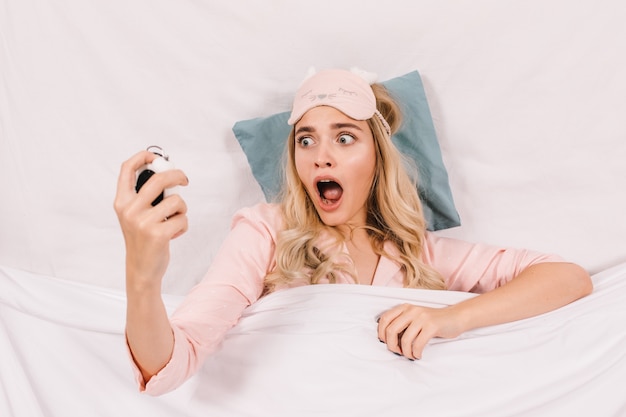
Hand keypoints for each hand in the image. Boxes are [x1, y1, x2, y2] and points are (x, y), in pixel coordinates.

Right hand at [113, 150, 188, 289]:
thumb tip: (167, 174)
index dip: (142, 157)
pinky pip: (182, 218)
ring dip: (182, 210)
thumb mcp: (134, 215)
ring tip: (174, 220)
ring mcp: (143, 222)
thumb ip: (145, 196)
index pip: (126, 169)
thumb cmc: (142, 239)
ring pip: (176, 201)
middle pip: (159, 179)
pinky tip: (174, 234)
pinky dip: (183, 225)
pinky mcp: (158, 234)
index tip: (155, 157)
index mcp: (121, 202)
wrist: (141, 270)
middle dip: (177, 175)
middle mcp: (129, 210)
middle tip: (184, 179)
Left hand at [377, 303, 465, 359]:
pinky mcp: (432, 326)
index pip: (384, 319)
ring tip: (410, 355)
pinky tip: (418, 355)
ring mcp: (422, 317)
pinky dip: (416, 353)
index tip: (386, 343)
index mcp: (405, 308)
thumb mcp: (415, 318)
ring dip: (406, 352)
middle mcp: (412, 310)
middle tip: (398, 352)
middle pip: (391, 330)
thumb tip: (388, 340)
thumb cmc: (433, 322)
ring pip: (405, 339)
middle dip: (392, 345)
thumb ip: (402, 324)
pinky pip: (418, 343)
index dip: (382, 333)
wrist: (455, 317)